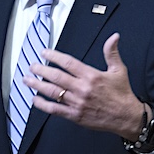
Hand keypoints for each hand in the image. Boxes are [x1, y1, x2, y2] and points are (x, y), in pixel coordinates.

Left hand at [25, 33, 143, 139]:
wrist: (126, 117)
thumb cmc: (122, 94)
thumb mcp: (119, 70)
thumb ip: (112, 52)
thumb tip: (114, 37)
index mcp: (91, 76)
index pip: (68, 63)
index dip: (54, 56)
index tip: (45, 53)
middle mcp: (82, 89)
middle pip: (56, 77)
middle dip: (41, 70)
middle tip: (32, 66)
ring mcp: (77, 103)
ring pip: (53, 92)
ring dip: (38, 85)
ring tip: (27, 80)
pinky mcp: (75, 115)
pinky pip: (55, 109)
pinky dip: (43, 105)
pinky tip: (35, 99)